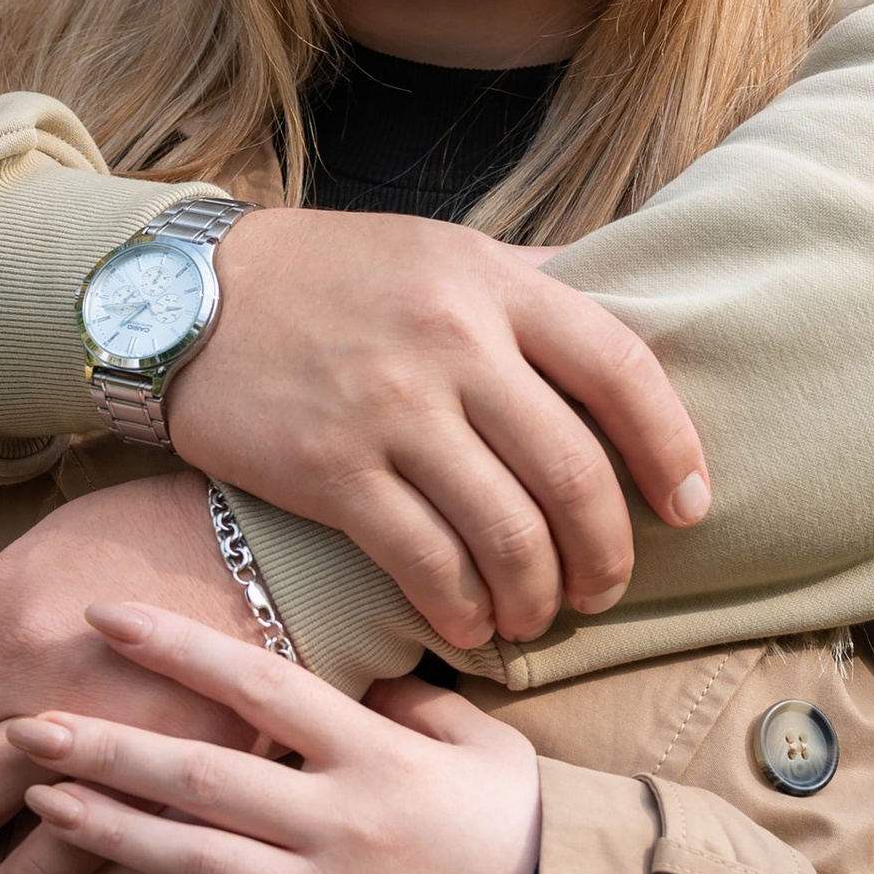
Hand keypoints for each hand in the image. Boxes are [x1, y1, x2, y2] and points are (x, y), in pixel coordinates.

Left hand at [12, 601, 543, 873]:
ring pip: (199, 867)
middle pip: (204, 775)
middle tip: (27, 724)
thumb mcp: (483, 746)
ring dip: (112, 838)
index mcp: (375, 753)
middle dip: (108, 747)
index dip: (177, 648)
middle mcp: (342, 822)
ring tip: (38, 809)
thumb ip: (413, 704)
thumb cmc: (523, 834)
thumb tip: (360, 665)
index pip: (260, 683)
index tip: (103, 615)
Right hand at [169, 206, 708, 651]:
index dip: (671, 449)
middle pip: (572, 470)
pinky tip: (469, 625)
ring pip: (506, 530)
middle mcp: (452, 341)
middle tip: (606, 586)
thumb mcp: (441, 249)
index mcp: (493, 283)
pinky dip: (462, 608)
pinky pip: (425, 561)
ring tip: (536, 615)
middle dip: (606, 550)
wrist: (184, 297)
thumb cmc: (330, 276)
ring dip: (537, 594)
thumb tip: (633, 305)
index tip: (689, 506)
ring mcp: (390, 408)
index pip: (621, 369)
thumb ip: (531, 283)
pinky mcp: (331, 469)